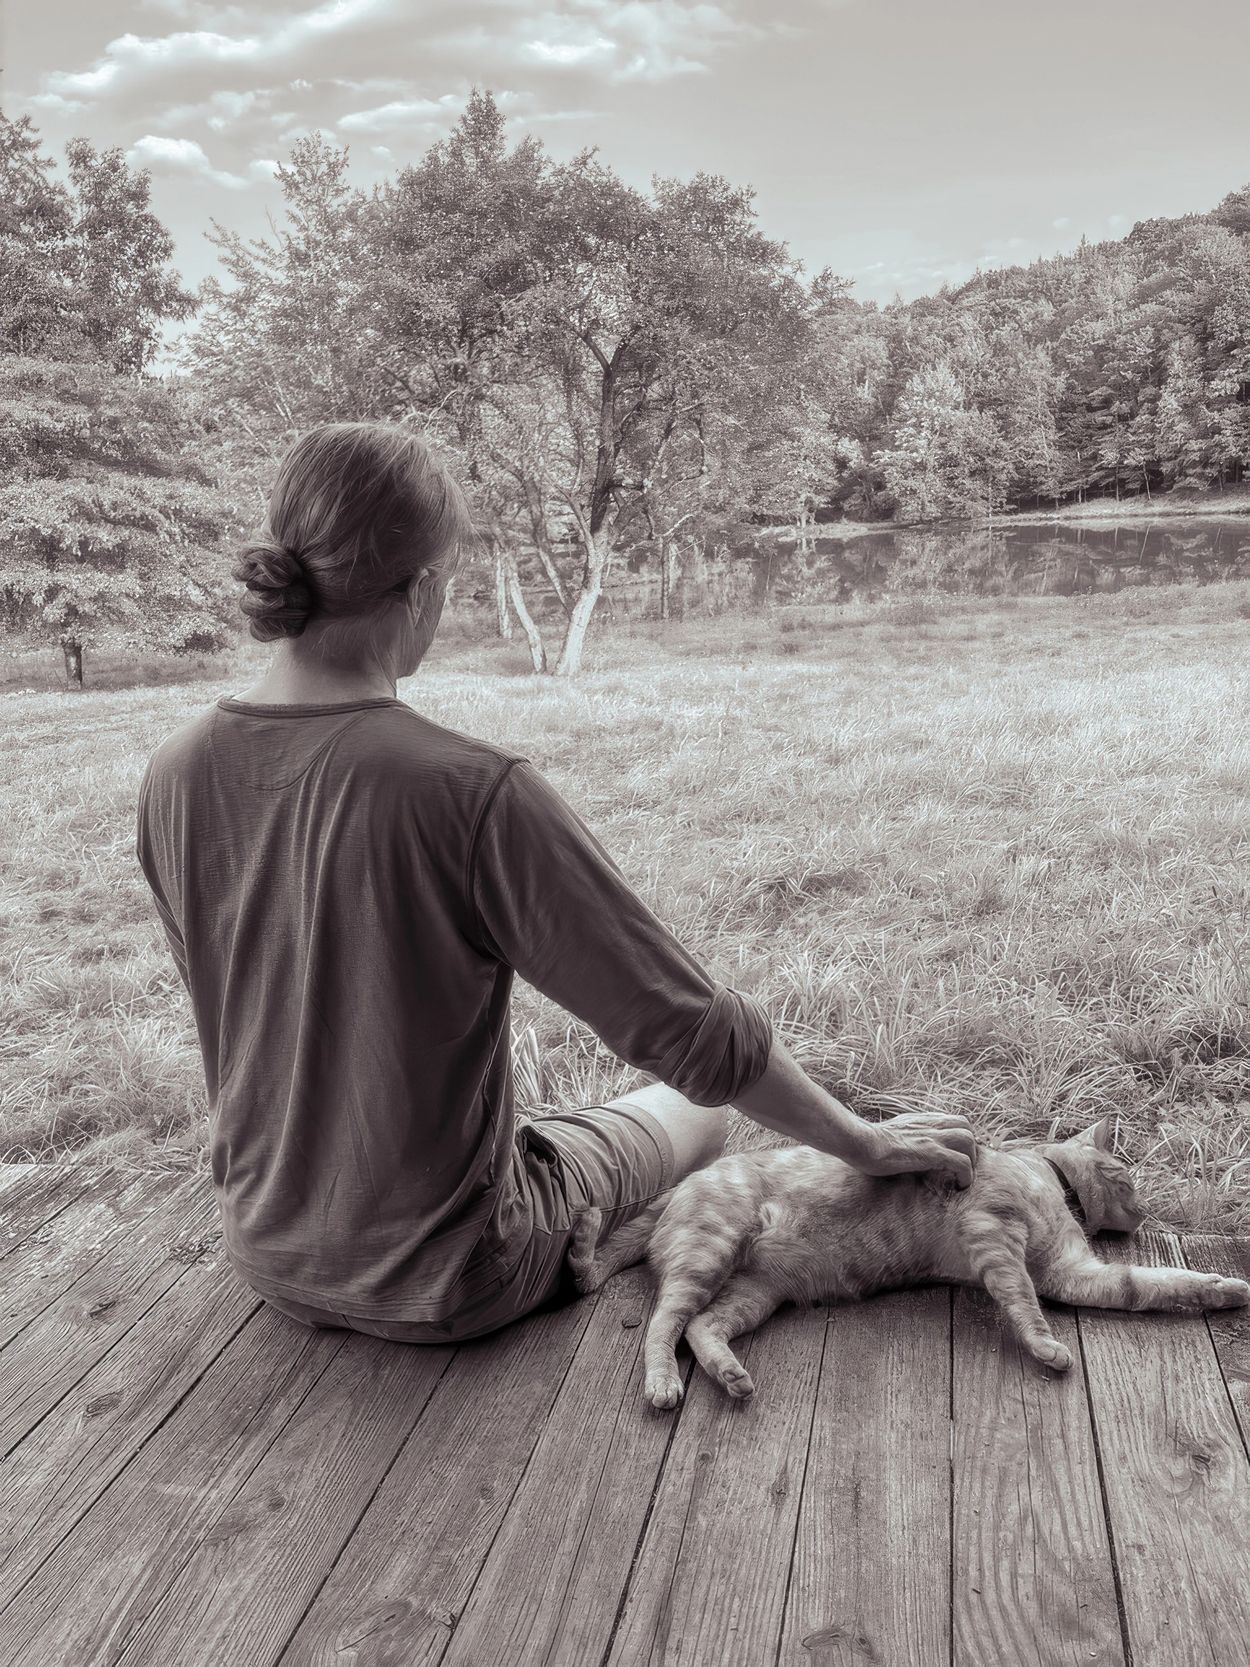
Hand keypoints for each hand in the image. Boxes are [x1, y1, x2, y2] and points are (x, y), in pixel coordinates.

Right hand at [855, 1109, 978, 1188]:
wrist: (862, 1142)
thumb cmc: (868, 1142)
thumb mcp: (891, 1132)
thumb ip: (904, 1135)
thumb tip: (904, 1145)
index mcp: (921, 1120)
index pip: (954, 1120)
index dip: (960, 1138)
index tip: (956, 1156)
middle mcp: (930, 1125)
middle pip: (967, 1126)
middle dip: (970, 1148)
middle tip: (961, 1167)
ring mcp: (932, 1137)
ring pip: (969, 1140)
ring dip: (971, 1161)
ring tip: (961, 1177)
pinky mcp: (932, 1153)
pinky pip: (962, 1162)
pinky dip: (966, 1175)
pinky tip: (958, 1186)